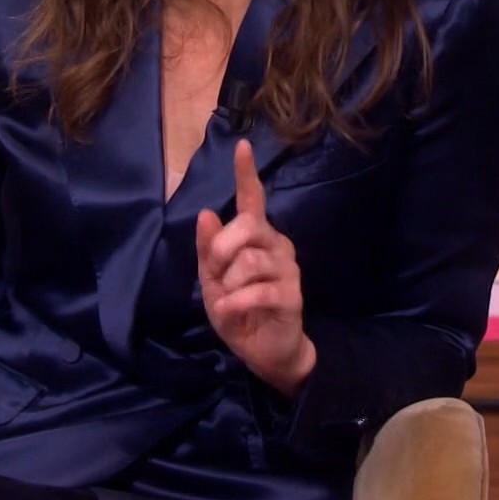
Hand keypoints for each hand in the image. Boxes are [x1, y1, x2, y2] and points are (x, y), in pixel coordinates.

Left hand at [196, 139, 315, 396]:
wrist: (265, 352)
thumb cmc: (239, 310)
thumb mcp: (213, 281)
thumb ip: (208, 250)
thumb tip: (207, 213)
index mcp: (257, 237)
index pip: (252, 199)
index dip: (245, 174)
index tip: (242, 147)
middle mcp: (277, 244)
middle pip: (246, 227)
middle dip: (221, 251)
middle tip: (216, 276)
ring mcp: (288, 268)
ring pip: (249, 261)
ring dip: (228, 285)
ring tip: (229, 301)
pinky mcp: (292, 295)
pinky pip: (257, 290)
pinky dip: (235, 304)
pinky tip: (233, 312)